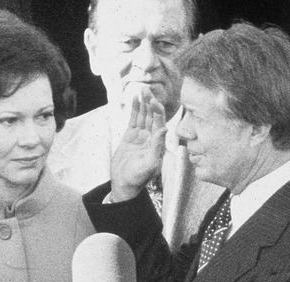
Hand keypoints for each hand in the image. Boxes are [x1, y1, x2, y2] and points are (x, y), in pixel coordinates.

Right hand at [110, 87, 166, 201]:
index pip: (159, 123)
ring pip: (143, 116)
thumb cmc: (138, 178)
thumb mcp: (150, 163)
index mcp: (158, 143)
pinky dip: (134, 109)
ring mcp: (141, 136)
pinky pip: (134, 120)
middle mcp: (151, 137)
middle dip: (150, 103)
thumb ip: (157, 146)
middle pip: (152, 116)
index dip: (157, 111)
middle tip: (147, 89)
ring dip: (143, 103)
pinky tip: (134, 99)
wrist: (124, 184)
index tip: (154, 100)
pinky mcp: (130, 136)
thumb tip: (165, 129)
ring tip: (141, 89)